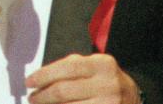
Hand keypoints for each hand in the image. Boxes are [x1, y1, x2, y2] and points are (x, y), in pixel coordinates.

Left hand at [26, 53, 140, 103]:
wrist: (133, 98)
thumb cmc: (105, 80)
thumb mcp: (94, 66)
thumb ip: (69, 67)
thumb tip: (40, 78)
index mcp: (102, 65)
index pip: (67, 68)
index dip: (44, 75)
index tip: (29, 82)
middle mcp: (107, 85)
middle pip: (64, 91)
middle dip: (42, 96)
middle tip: (32, 98)